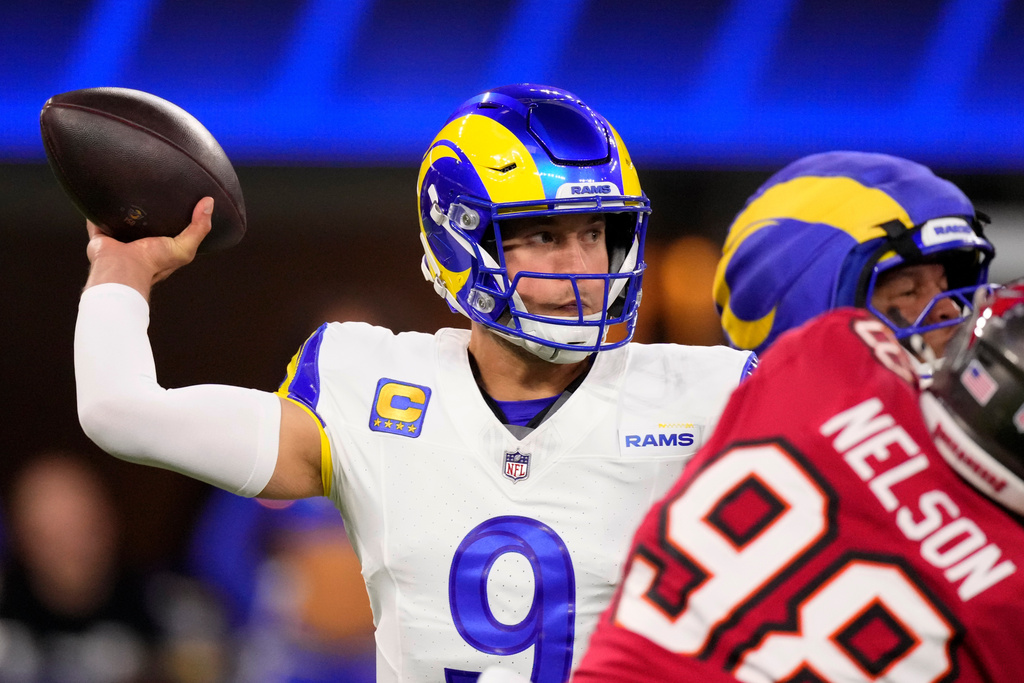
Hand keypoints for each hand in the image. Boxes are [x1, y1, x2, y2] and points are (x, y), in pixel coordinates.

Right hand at [84, 198, 213, 299]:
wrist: (122, 268)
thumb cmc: (153, 263)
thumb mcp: (184, 247)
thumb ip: (199, 228)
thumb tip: (209, 203)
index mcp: (158, 245)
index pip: (168, 227)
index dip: (174, 213)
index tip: (179, 194)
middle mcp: (139, 241)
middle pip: (144, 219)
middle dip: (147, 206)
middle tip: (153, 185)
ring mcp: (118, 236)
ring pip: (121, 215)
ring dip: (124, 203)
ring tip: (130, 182)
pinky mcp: (101, 232)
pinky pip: (98, 216)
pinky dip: (99, 206)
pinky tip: (103, 190)